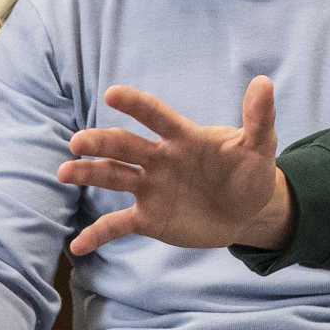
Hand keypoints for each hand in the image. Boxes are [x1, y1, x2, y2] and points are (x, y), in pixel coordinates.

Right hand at [59, 77, 291, 255]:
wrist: (248, 211)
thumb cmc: (249, 172)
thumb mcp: (260, 146)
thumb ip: (259, 117)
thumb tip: (264, 82)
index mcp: (182, 137)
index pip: (155, 116)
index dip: (136, 105)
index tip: (112, 94)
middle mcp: (159, 159)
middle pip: (124, 145)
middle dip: (100, 142)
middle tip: (77, 142)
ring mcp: (150, 188)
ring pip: (113, 177)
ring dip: (88, 173)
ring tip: (64, 172)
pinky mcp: (149, 217)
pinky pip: (118, 225)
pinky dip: (97, 234)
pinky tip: (77, 246)